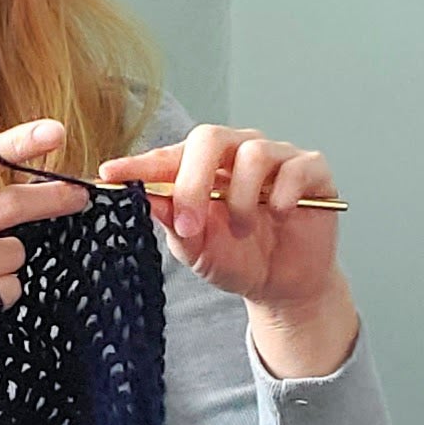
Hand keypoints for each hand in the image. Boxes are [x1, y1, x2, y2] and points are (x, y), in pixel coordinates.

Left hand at [97, 122, 360, 375]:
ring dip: (240, 201)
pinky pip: (295, 169)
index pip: (169, 155)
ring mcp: (277, 157)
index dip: (140, 164)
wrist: (283, 287)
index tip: (111, 174)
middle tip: (189, 223)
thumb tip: (144, 199)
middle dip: (194, 181)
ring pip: (253, 154)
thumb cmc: (238, 260)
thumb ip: (173, 223)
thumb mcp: (196, 250)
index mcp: (203, 167)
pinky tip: (277, 218)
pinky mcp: (312, 170)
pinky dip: (281, 197)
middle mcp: (238, 152)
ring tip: (241, 231)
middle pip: (211, 137)